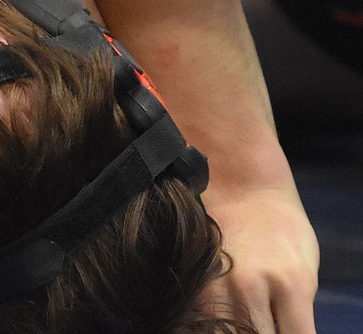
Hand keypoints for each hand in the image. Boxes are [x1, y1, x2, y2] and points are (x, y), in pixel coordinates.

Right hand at [201, 181, 318, 333]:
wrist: (239, 181)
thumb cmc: (281, 228)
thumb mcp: (305, 274)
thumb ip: (296, 316)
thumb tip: (282, 333)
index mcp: (292, 285)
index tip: (285, 332)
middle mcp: (252, 287)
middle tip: (261, 322)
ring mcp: (217, 281)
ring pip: (220, 333)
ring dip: (232, 330)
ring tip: (240, 320)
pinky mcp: (194, 276)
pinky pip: (196, 320)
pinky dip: (208, 325)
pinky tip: (219, 318)